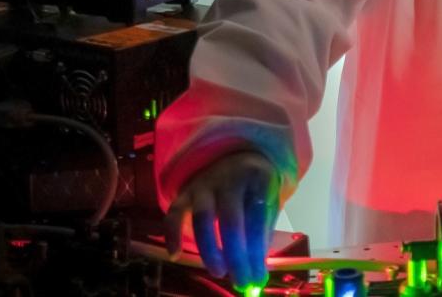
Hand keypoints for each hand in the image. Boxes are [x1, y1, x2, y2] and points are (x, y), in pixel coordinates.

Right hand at [165, 151, 279, 290]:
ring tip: (219, 272)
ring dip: (210, 249)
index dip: (257, 251)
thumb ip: (262, 233)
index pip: (257, 219)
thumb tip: (256, 270)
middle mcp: (230, 178)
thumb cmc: (255, 189)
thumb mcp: (268, 203)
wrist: (236, 158)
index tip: (258, 278)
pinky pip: (174, 213)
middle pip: (231, 220)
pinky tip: (175, 256)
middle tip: (241, 282)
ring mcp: (204, 184)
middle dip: (235, 256)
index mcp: (258, 178)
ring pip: (202, 217)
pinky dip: (172, 234)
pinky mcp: (185, 192)